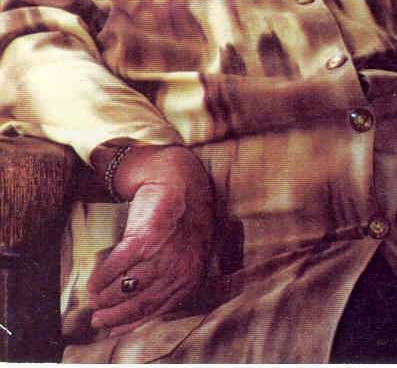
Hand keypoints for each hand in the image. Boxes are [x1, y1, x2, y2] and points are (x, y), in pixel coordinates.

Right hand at [87, 146, 213, 334]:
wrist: (180, 180)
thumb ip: (171, 277)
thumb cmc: (182, 218)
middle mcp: (178, 270)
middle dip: (115, 314)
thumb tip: (140, 301)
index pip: (157, 308)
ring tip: (93, 298)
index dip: (131, 321)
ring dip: (105, 297)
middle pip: (140, 302)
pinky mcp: (144, 238)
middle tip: (97, 318)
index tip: (113, 328)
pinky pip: (116, 266)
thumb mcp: (187, 252)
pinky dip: (101, 277)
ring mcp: (162, 255)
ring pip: (126, 287)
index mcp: (190, 276)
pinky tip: (93, 282)